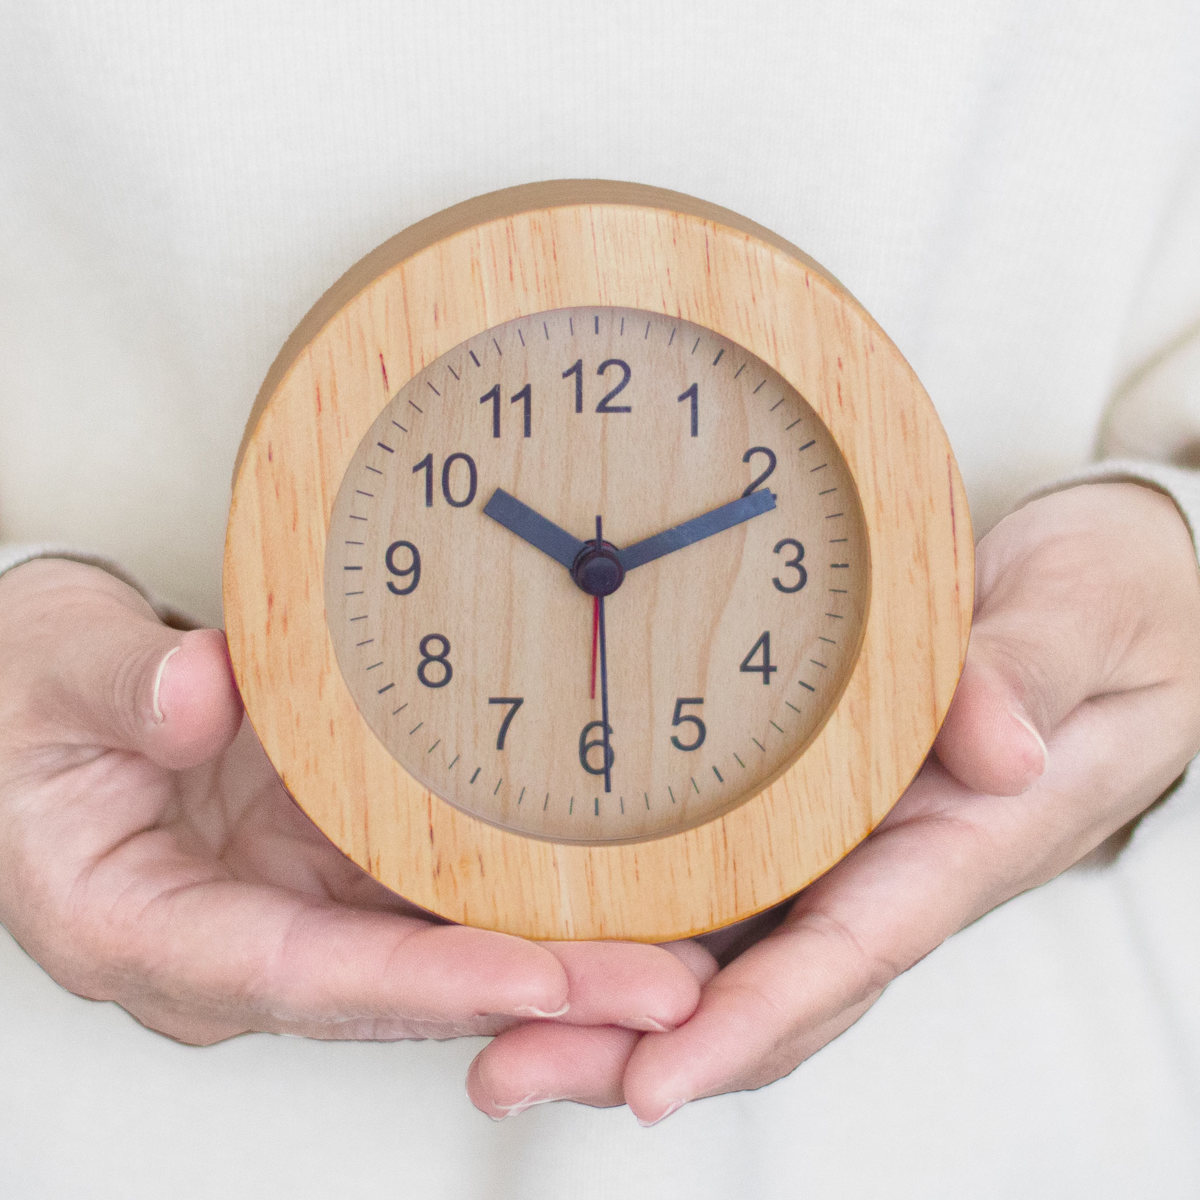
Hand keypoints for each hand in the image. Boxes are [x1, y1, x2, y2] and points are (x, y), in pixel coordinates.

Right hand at [0, 559, 703, 1043]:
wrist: (48, 692)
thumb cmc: (30, 700)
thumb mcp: (51, 674)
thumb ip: (122, 686)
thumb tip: (200, 693)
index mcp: (149, 931)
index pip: (300, 974)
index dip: (421, 985)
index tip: (535, 978)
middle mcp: (240, 941)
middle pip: (398, 988)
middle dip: (535, 997)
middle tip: (661, 992)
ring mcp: (297, 905)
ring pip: (436, 956)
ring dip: (556, 966)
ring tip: (672, 963)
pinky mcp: (337, 864)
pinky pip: (440, 899)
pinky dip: (523, 908)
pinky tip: (610, 903)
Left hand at [466, 481, 1199, 1120]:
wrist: (1097, 592)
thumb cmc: (1107, 609)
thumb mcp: (1087, 625)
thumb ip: (1028, 678)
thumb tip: (1004, 754)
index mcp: (963, 838)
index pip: (850, 951)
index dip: (753, 1022)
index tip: (653, 1083)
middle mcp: (889, 864)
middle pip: (762, 985)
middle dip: (640, 1046)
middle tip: (511, 1072)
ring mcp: (841, 843)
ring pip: (726, 949)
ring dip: (617, 1007)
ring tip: (501, 1040)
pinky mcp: (803, 806)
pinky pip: (719, 881)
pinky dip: (638, 925)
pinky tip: (554, 939)